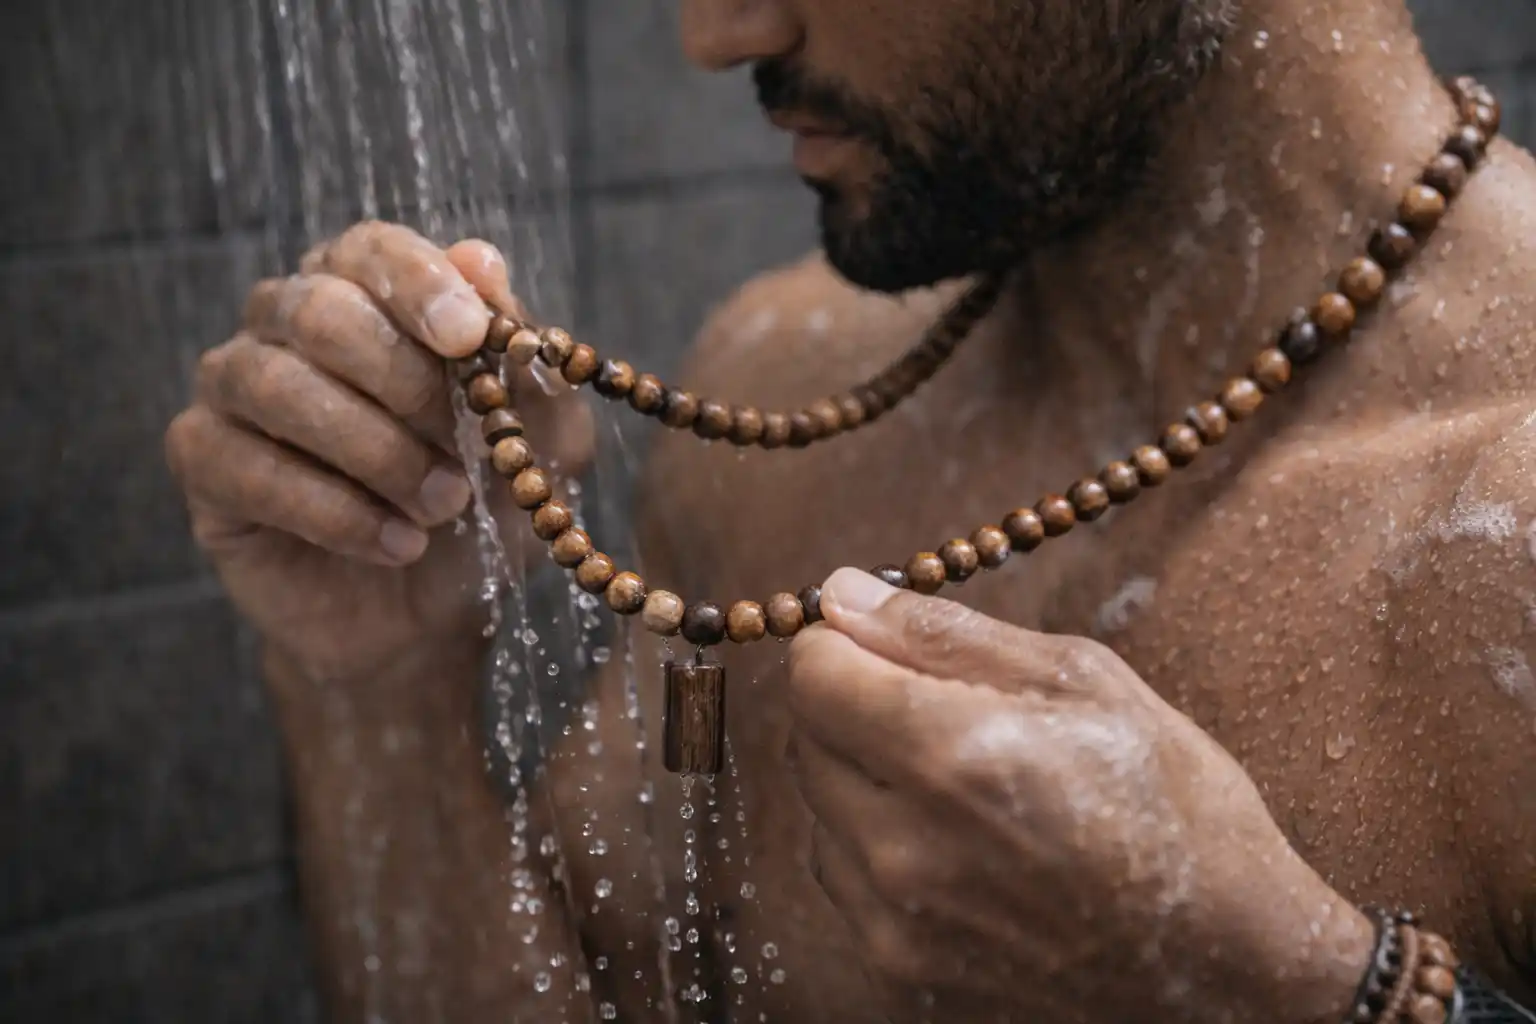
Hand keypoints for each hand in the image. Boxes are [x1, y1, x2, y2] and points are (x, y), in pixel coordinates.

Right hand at [166, 221, 593, 684]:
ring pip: (276, 385)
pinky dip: (335, 513)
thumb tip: (481, 260)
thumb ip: (525, 358)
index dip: (419, 285)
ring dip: (376, 455)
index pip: (373, 249)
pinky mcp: (203, 460)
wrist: (430, 617)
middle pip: (319, 309)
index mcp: (371, 292)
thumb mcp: (543, 441)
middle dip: (403, 384)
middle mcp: (289, 319)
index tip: (467, 337)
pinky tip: (396, 544)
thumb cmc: (484, 509)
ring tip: (441, 508)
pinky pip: (246, 466)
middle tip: (463, 455)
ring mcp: (235, 384)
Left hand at [787, 569, 1372, 1023]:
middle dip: (855, 707)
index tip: (883, 647)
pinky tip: (962, 845)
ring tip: (966, 788)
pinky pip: (845, 874)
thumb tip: (840, 591)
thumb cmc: (1177, 805)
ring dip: (864, 778)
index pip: (811, 674)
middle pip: (804, 738)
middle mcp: (905, 844)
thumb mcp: (1082, 681)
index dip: (844, 646)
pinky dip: (880, 845)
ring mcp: (896, 917)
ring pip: (820, 807)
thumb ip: (943, 633)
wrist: (1228, 966)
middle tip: (942, 712)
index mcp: (953, 753)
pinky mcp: (899, 967)